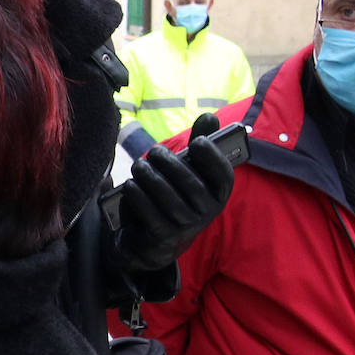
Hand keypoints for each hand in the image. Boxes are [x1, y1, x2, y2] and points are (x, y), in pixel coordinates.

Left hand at [114, 113, 234, 272]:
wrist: (154, 237)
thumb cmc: (175, 192)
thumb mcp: (189, 169)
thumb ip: (199, 143)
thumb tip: (209, 116)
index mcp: (218, 193)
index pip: (224, 175)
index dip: (213, 158)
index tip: (197, 142)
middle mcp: (207, 211)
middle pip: (190, 185)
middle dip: (170, 164)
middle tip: (153, 151)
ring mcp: (186, 226)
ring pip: (169, 199)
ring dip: (150, 178)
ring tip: (138, 165)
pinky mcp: (164, 237)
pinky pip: (151, 215)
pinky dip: (139, 197)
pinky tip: (130, 185)